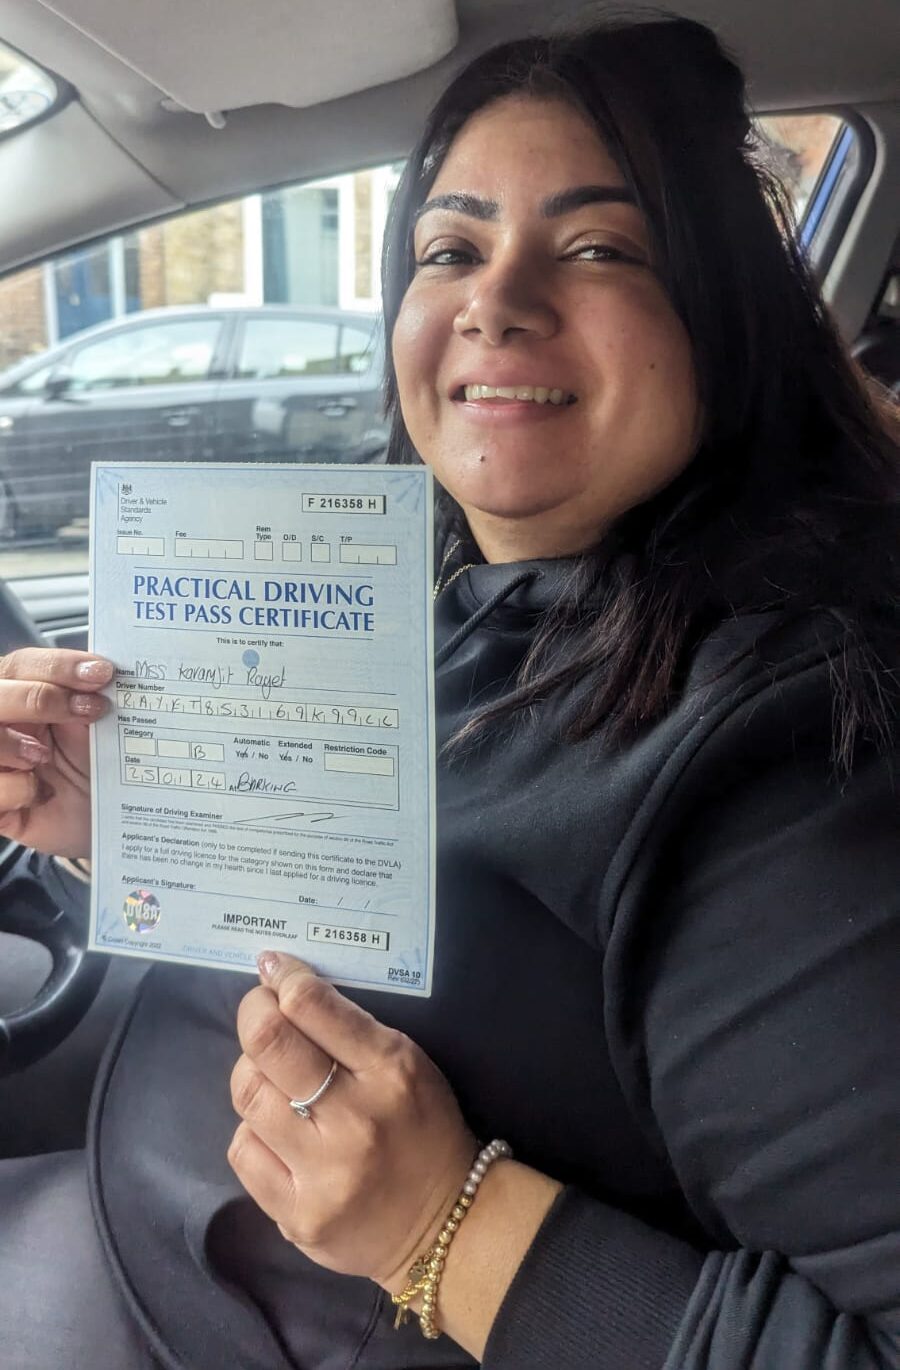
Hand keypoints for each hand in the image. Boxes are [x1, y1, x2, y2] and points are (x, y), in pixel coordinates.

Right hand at [0, 648, 111, 854]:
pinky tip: (42, 793)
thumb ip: (90, 697)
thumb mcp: (96, 726)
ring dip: (14, 745)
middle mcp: (1, 723)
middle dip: (39, 699)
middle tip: (87, 709)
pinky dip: (19, 789)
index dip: (59, 666)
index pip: (23, 666)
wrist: (107, 816)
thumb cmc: (97, 764)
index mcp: (21, 694)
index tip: (101, 673)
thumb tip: (103, 671)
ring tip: (44, 756)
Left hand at [228, 951, 475, 1287]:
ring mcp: (323, 1172)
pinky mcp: (297, 1216)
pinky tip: (274, 1129)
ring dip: (251, 1072)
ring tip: (269, 1074)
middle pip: (269, 1045)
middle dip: (253, 1014)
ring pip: (249, 1096)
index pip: (314, 1006)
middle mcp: (355, 1119)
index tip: (271, 968)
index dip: (282, 978)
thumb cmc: (423, 1128)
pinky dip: (252, 1128)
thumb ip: (350, 1030)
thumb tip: (284, 988)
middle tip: (258, 1010)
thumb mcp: (408, 1064)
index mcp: (390, 1069)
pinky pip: (244, 1150)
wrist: (443, 1225)